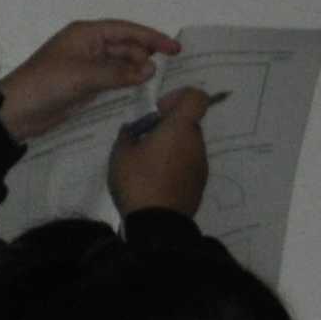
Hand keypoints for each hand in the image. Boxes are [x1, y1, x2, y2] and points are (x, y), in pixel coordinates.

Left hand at [0, 19, 177, 139]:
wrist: (14, 113)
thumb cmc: (44, 85)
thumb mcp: (82, 76)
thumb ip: (117, 73)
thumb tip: (151, 69)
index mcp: (85, 34)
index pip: (125, 30)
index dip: (151, 37)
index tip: (174, 47)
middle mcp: (88, 47)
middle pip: (126, 47)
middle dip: (146, 55)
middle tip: (169, 69)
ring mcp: (88, 67)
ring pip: (121, 65)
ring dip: (138, 71)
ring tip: (159, 81)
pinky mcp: (86, 86)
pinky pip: (114, 81)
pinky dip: (128, 84)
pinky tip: (143, 90)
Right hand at [107, 87, 214, 214]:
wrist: (158, 222)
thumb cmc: (138, 181)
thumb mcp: (120, 155)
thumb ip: (126, 137)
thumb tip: (131, 130)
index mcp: (179, 128)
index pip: (196, 97)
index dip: (179, 97)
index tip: (159, 111)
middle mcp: (196, 142)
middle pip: (186, 123)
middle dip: (166, 128)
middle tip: (141, 143)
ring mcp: (200, 164)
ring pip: (186, 145)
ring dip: (168, 149)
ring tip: (144, 167)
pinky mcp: (199, 183)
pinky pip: (186, 165)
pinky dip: (172, 166)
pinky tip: (153, 182)